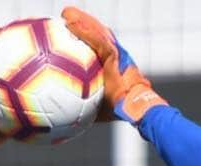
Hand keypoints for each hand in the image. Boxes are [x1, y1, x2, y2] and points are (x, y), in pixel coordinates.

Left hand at [61, 7, 166, 124]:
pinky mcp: (113, 54)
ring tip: (66, 13)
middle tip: (67, 17)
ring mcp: (115, 52)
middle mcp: (115, 54)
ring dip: (81, 20)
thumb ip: (85, 107)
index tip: (72, 33)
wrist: (134, 107)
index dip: (87, 37)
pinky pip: (96, 39)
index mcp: (113, 64)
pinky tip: (70, 22)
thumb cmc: (119, 110)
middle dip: (83, 23)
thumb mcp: (98, 108)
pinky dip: (83, 30)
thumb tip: (68, 117)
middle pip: (97, 33)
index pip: (98, 46)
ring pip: (96, 30)